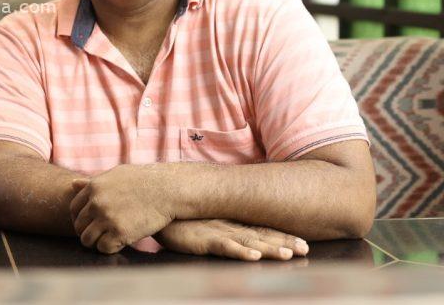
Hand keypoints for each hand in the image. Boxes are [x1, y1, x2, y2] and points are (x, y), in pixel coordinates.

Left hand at [70, 165, 175, 252]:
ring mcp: (107, 218)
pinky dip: (109, 248)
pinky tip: (118, 243)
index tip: (89, 224)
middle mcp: (96, 203)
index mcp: (93, 188)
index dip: (79, 219)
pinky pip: (103, 248)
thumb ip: (93, 182)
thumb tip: (72, 184)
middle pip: (79, 225)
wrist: (166, 190)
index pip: (74, 209)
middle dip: (87, 231)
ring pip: (87, 239)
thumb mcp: (116, 175)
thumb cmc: (143, 181)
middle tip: (99, 234)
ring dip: (95, 242)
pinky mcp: (120, 233)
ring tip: (106, 240)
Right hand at [156, 219, 308, 260]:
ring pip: (248, 241)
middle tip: (305, 249)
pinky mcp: (202, 240)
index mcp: (232, 223)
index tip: (304, 244)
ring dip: (269, 247)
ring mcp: (217, 232)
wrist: (157, 206)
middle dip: (284, 242)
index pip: (262, 230)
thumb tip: (244, 236)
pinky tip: (253, 256)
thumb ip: (225, 228)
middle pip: (261, 235)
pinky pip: (224, 246)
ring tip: (287, 254)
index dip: (283, 236)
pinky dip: (239, 251)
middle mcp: (229, 226)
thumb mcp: (207, 222)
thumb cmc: (182, 218)